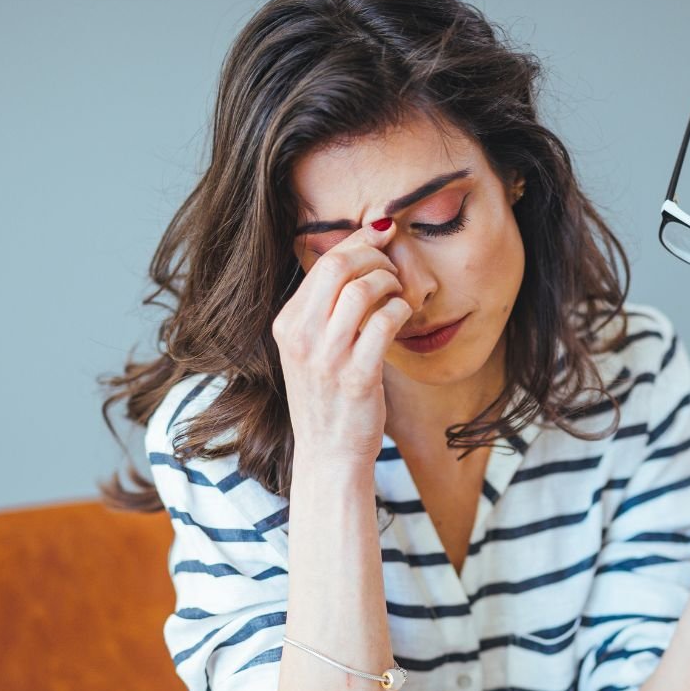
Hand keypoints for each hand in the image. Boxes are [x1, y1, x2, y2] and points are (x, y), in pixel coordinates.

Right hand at [271, 220, 411, 462]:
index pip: (322, 263)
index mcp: (286, 324)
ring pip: (362, 290)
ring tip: (398, 293)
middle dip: (374, 256)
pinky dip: (400, 311)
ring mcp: (327, 357)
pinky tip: (403, 317)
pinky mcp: (357, 376)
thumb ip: (324, 309)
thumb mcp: (309, 349)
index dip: (357, 242)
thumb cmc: (327, 398)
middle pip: (339, 267)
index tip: (380, 237)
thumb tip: (355, 258)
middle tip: (392, 265)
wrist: (329, 453)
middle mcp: (301, 337)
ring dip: (390, 283)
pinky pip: (384, 323)